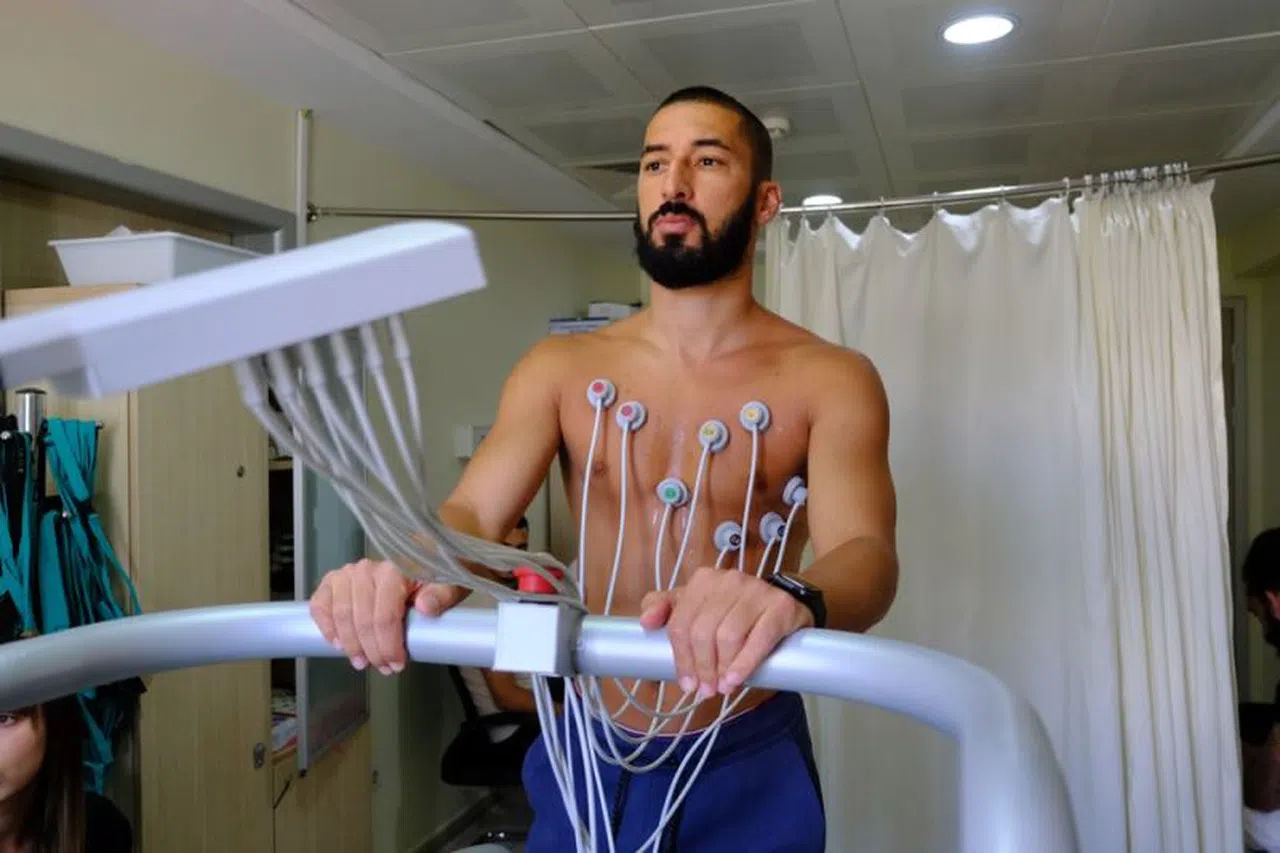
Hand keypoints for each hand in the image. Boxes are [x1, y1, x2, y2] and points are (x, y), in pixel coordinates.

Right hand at [309, 558, 465, 674]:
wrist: (420, 559)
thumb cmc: (432, 577)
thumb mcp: (448, 585)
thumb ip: (441, 595)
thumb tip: (426, 607)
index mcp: (393, 571)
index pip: (385, 617)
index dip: (388, 646)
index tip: (397, 664)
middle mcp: (366, 569)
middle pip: (362, 621)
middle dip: (372, 651)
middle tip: (383, 667)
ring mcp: (347, 574)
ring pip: (340, 616)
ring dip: (350, 645)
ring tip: (362, 661)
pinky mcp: (333, 580)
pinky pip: (320, 606)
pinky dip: (326, 627)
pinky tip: (338, 644)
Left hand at [639, 567, 812, 700]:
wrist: (784, 606)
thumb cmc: (735, 612)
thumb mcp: (697, 607)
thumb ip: (666, 610)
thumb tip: (646, 622)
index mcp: (703, 581)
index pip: (681, 623)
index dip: (681, 658)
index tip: (687, 683)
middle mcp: (728, 580)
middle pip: (703, 632)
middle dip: (702, 667)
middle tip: (707, 690)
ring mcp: (756, 590)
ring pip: (728, 636)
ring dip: (723, 669)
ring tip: (723, 688)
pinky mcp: (780, 606)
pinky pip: (759, 638)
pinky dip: (745, 663)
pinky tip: (736, 679)